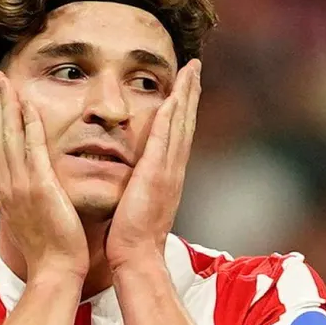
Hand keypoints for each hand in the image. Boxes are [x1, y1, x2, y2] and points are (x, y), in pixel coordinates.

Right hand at [0, 71, 87, 281]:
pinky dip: (28, 126)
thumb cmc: (50, 253)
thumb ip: (29, 204)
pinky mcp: (39, 188)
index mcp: (6, 196)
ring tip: (4, 81)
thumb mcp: (32, 223)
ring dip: (6, 106)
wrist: (53, 272)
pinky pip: (32, 149)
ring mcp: (20, 187)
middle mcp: (7, 187)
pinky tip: (28, 106)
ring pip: (8, 138)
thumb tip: (31, 195)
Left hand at [106, 60, 200, 270]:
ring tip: (190, 70)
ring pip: (180, 124)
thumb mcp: (136, 205)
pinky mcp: (157, 175)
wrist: (136, 258)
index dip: (183, 108)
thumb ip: (138, 188)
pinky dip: (172, 116)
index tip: (185, 85)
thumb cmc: (131, 238)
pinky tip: (173, 96)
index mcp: (167, 176)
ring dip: (186, 95)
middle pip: (185, 122)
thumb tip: (132, 180)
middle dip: (190, 93)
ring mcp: (168, 172)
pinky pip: (166, 139)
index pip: (177, 134)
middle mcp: (173, 170)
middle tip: (194, 66)